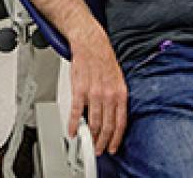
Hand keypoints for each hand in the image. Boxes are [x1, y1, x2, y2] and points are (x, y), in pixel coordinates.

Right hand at [68, 32, 128, 154]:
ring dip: (89, 137)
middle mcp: (108, 95)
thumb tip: (114, 117)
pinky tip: (72, 131)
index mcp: (120, 93)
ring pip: (92, 122)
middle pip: (106, 126)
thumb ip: (117, 99)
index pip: (120, 123)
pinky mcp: (79, 89)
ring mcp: (94, 93)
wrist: (91, 43)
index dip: (116, 139)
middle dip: (102, 142)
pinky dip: (73, 124)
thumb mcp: (119, 79)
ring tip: (87, 144)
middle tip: (98, 150)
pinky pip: (75, 112)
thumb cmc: (104, 59)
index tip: (112, 147)